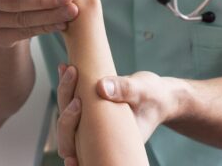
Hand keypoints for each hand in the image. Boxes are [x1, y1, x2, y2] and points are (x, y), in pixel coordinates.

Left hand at [56, 65, 184, 164]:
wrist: (157, 94)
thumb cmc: (153, 97)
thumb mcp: (143, 92)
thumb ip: (125, 90)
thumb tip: (101, 87)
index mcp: (111, 143)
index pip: (83, 152)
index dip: (71, 153)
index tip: (68, 145)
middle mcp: (98, 134)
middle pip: (69, 133)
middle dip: (66, 109)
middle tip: (73, 78)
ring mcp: (92, 121)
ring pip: (68, 113)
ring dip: (64, 92)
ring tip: (67, 69)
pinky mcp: (92, 107)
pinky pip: (74, 98)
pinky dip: (69, 84)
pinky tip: (66, 68)